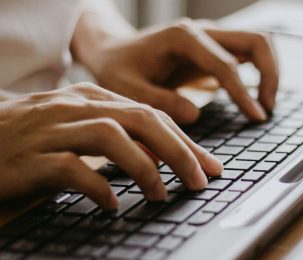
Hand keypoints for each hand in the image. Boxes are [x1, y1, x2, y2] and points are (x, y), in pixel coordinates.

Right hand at [0, 83, 222, 209]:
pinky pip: (71, 168)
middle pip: (140, 120)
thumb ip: (119, 136)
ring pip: (110, 136)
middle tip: (199, 180)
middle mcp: (75, 107)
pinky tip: (112, 205)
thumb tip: (160, 158)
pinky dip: (98, 186)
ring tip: (161, 193)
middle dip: (178, 150)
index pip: (151, 115)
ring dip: (144, 167)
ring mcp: (52, 129)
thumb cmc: (34, 137)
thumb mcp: (80, 127)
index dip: (185, 141)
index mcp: (92, 97)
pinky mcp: (31, 157)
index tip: (209, 166)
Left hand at [72, 18, 278, 123]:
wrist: (114, 51)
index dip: (243, 93)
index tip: (256, 117)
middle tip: (266, 109)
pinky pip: (248, 54)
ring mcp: (211, 38)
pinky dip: (259, 73)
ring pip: (258, 43)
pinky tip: (252, 99)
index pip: (226, 64)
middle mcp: (203, 32)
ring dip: (269, 72)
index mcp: (183, 38)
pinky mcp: (213, 49)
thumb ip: (160, 100)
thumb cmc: (119, 69)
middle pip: (257, 40)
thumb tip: (195, 114)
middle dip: (270, 75)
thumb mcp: (128, 88)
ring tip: (263, 106)